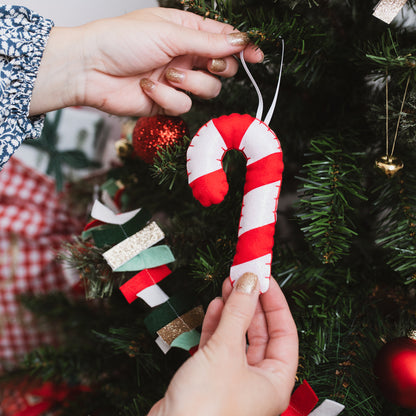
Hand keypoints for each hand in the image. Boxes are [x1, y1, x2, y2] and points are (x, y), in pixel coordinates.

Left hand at [30, 7, 263, 116]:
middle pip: (222, 67)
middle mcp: (185, 56)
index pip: (224, 39)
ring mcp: (177, 81)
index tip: (258, 56)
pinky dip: (168, 98)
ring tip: (167, 73)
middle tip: (206, 61)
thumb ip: (208, 42)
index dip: (243, 47)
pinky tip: (149, 87)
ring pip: (207, 90)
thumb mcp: (169, 33)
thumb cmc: (121, 41)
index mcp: (186, 32)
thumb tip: (240, 42)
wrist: (90, 69)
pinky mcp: (166, 102)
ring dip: (190, 82)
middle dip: (218, 66)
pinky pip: (183, 106)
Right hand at [148, 273, 298, 415]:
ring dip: (233, 311)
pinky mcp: (212, 378)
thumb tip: (249, 283)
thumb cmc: (206, 407)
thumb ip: (238, 313)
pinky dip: (217, 325)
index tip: (264, 280)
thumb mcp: (226, 351)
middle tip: (244, 279)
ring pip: (238, 337)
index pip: (285, 332)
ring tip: (229, 287)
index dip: (275, 303)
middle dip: (251, 304)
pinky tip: (215, 307)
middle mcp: (258, 382)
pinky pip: (220, 345)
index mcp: (276, 382)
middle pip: (261, 333)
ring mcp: (234, 380)